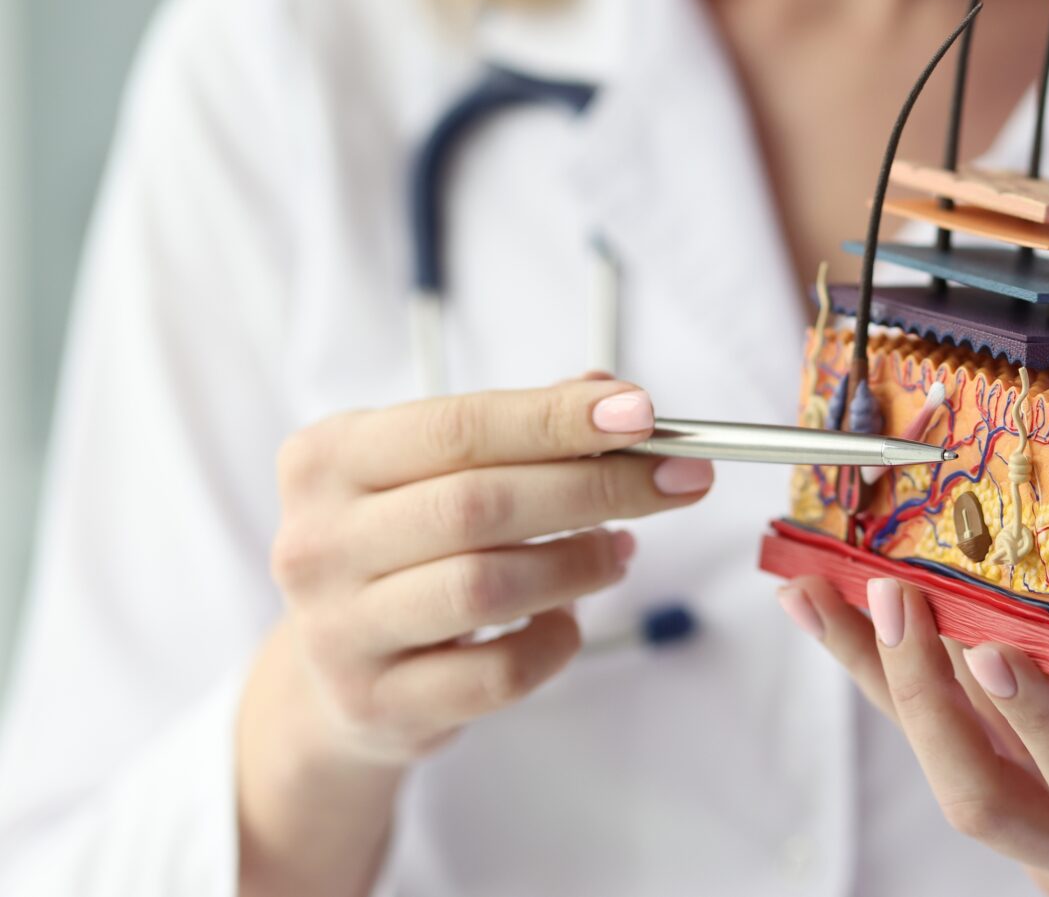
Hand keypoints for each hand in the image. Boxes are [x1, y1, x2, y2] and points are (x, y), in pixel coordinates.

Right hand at [238, 376, 710, 894]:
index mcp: (327, 459)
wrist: (337, 677)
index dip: (556, 419)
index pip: (458, 427)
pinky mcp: (378, 704)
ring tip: (619, 551)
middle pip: (479, 504)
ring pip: (488, 587)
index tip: (643, 414)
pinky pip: (499, 673)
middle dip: (597, 487)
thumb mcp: (437, 472)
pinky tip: (566, 618)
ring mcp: (339, 630)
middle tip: (676, 480)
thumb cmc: (406, 547)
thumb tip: (617, 397)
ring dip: (581, 563)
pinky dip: (555, 640)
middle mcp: (319, 541)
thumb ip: (523, 427)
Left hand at [778, 576, 1048, 896]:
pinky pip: (952, 759)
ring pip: (946, 772)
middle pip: (981, 796)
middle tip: (890, 594)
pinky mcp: (1021, 837)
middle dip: (923, 693)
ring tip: (811, 595)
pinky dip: (899, 692)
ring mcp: (1044, 857)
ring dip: (876, 682)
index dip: (1040, 720)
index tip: (992, 651)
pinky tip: (852, 634)